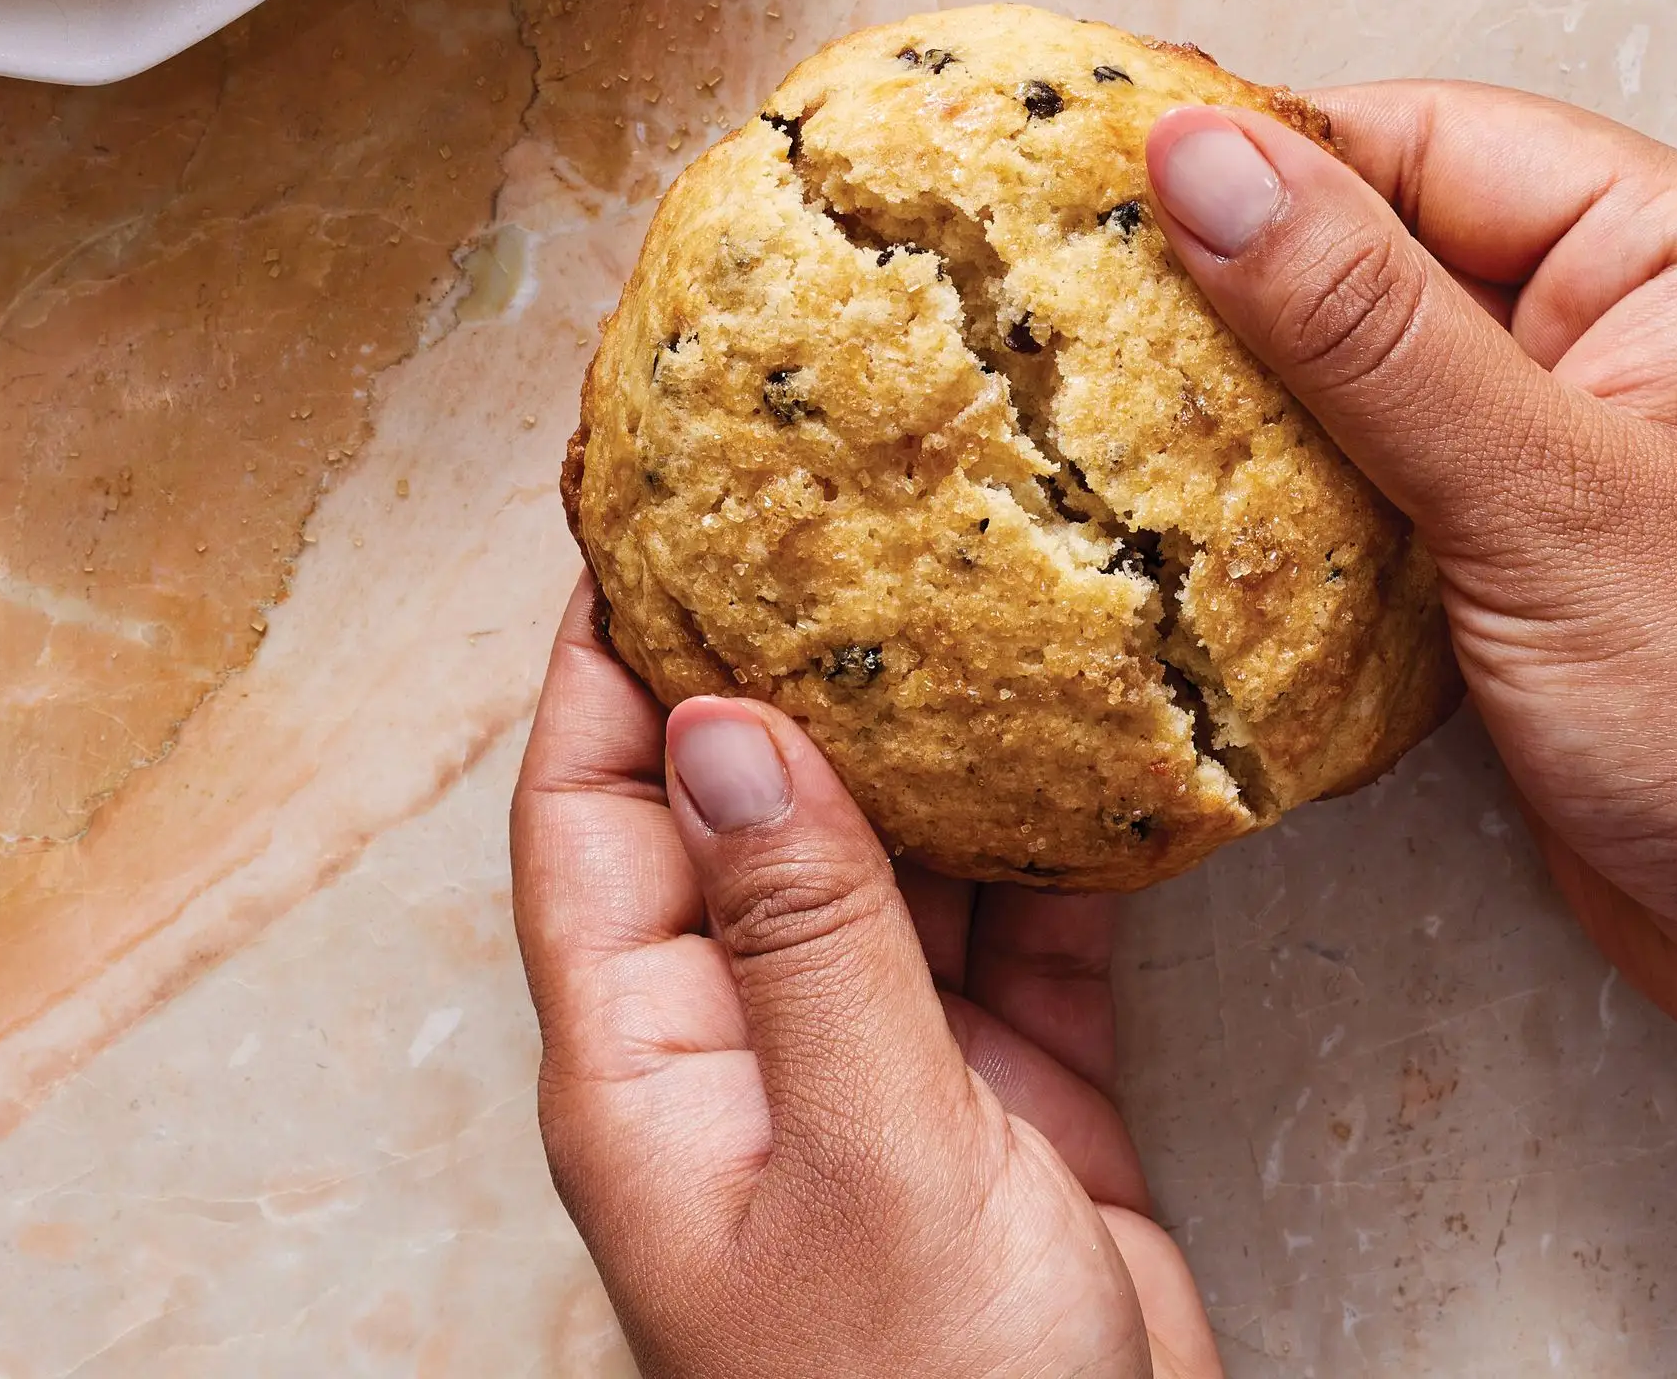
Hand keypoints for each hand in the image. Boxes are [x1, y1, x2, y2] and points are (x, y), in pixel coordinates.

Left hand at [510, 579, 1224, 1378]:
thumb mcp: (867, 1165)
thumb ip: (807, 940)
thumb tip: (719, 726)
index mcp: (650, 1068)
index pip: (589, 808)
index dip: (610, 656)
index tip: (659, 511)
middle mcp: (750, 1042)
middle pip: (742, 805)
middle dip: (790, 662)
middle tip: (852, 511)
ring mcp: (880, 1065)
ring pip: (886, 851)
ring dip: (932, 737)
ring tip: (977, 589)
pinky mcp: (1005, 1090)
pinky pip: (1014, 920)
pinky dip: (1050, 837)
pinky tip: (1087, 739)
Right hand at [1145, 84, 1676, 1378]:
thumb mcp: (1546, 494)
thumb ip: (1360, 320)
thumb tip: (1196, 152)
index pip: (1428, 140)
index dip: (1265, 163)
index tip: (1098, 194)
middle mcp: (1642, 316)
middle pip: (1393, 249)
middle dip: (1249, 293)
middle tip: (1074, 318)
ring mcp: (1592, 433)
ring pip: (1378, 368)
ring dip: (1265, 406)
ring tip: (1108, 415)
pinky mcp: (1545, 539)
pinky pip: (1394, 470)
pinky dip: (1308, 494)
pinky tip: (1205, 518)